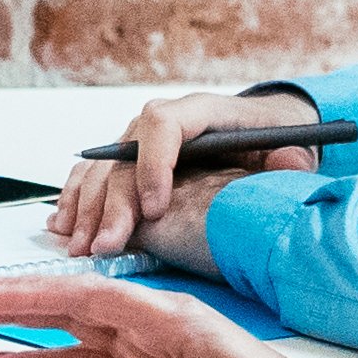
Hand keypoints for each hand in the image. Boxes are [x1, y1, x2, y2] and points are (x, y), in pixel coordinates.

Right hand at [48, 85, 323, 260]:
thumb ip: (292, 155)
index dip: (152, 165)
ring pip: (102, 168)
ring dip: (87, 208)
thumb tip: (288, 160)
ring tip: (79, 247)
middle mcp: (164, 122)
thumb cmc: (279, 137)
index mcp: (202, 110)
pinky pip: (95, 175)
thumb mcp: (294, 144)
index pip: (163, 125)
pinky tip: (63, 227)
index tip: (154, 210)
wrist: (268, 127)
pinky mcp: (132, 161)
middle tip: (106, 246)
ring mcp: (142, 140)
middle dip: (112, 204)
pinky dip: (77, 200)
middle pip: (124, 155)